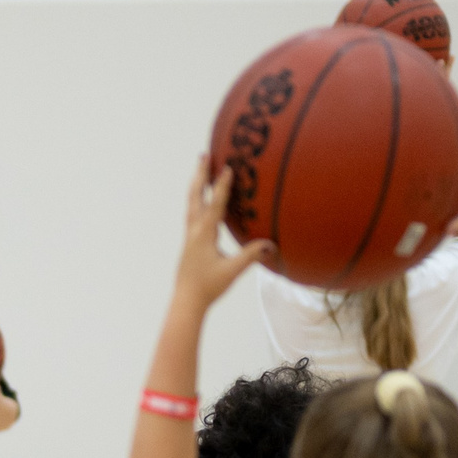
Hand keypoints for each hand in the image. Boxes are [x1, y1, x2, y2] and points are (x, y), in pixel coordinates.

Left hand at [173, 154, 269, 312]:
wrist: (186, 302)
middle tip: (203, 155)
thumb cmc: (208, 287)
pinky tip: (202, 201)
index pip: (214, 205)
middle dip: (200, 175)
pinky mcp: (190, 243)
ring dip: (197, 185)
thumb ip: (250, 256)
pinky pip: (193, 215)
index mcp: (203, 235)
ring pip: (191, 204)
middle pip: (195, 197)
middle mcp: (193, 232)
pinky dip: (197, 201)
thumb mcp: (232, 271)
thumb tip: (271, 244)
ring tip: (201, 170)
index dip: (221, 185)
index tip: (227, 166)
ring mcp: (189, 237)